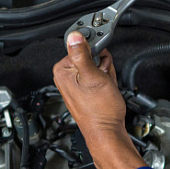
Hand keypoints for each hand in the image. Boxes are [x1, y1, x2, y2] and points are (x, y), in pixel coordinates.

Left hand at [53, 32, 145, 168]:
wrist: (107, 132)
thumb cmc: (100, 110)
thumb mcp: (92, 76)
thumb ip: (82, 54)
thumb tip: (74, 36)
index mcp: (62, 70)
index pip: (82, 46)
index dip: (96, 53)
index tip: (100, 64)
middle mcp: (66, 76)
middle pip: (90, 56)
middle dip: (102, 65)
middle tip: (103, 79)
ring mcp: (75, 84)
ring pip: (96, 66)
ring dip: (106, 74)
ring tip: (105, 87)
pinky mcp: (85, 91)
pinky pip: (98, 77)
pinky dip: (106, 81)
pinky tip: (106, 91)